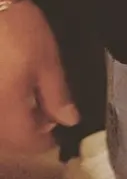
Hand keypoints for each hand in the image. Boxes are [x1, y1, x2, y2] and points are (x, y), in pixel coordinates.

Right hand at [0, 2, 79, 153]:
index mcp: (6, 112)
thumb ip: (57, 97)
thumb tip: (68, 122)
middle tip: (50, 111)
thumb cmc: (21, 34)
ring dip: (16, 119)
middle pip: (9, 138)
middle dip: (30, 130)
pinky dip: (5, 106)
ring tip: (34, 99)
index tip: (62, 129)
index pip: (27, 144)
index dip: (47, 141)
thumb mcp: (47, 64)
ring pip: (0, 125)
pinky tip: (16, 89)